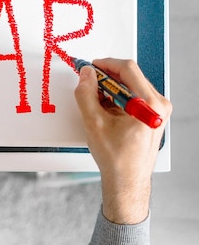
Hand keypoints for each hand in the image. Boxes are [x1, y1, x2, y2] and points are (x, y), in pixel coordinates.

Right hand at [74, 58, 171, 223]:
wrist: (127, 180)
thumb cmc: (117, 158)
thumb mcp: (94, 123)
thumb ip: (87, 94)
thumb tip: (86, 75)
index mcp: (149, 104)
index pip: (128, 69)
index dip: (105, 64)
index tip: (91, 67)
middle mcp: (158, 105)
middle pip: (131, 76)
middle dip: (106, 77)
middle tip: (88, 82)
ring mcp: (158, 111)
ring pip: (131, 86)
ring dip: (111, 88)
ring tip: (95, 101)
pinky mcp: (152, 116)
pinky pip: (134, 97)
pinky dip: (117, 98)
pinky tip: (104, 109)